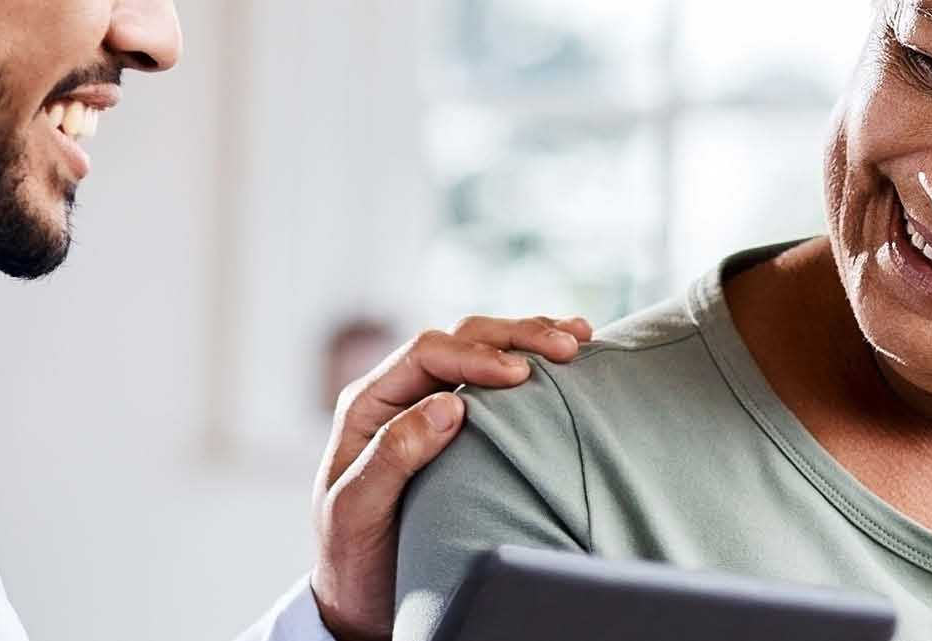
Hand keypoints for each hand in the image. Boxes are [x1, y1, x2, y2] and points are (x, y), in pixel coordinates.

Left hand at [309, 315, 592, 640]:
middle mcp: (399, 395)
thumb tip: (448, 405)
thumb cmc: (351, 556)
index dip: (475, 356)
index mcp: (368, 403)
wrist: (359, 596)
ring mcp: (429, 408)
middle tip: (568, 346)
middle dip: (515, 336)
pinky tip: (567, 365)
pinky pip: (494, 385)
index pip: (425, 354)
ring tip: (580, 337)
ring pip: (482, 351)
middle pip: (460, 339)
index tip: (520, 375)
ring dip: (529, 339)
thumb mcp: (357, 510)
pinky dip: (532, 366)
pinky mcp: (458, 429)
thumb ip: (393, 456)